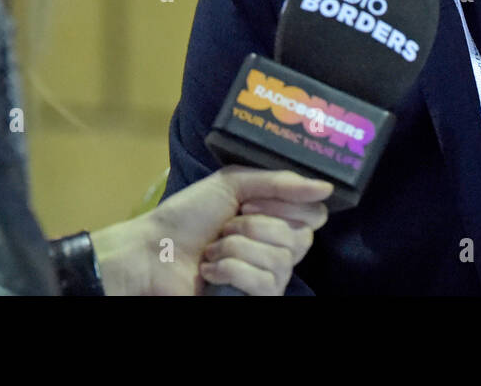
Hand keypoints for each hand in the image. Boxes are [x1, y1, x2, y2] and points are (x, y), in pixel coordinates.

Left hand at [89, 167, 330, 294]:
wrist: (154, 250)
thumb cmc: (189, 215)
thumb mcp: (233, 183)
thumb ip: (281, 182)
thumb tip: (327, 187)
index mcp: (276, 216)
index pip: (315, 214)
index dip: (287, 206)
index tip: (252, 201)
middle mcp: (278, 247)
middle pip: (302, 237)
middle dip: (256, 226)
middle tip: (227, 225)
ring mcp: (269, 276)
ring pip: (282, 260)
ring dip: (237, 248)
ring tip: (213, 249)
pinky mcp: (256, 298)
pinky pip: (266, 283)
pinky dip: (232, 270)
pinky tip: (211, 270)